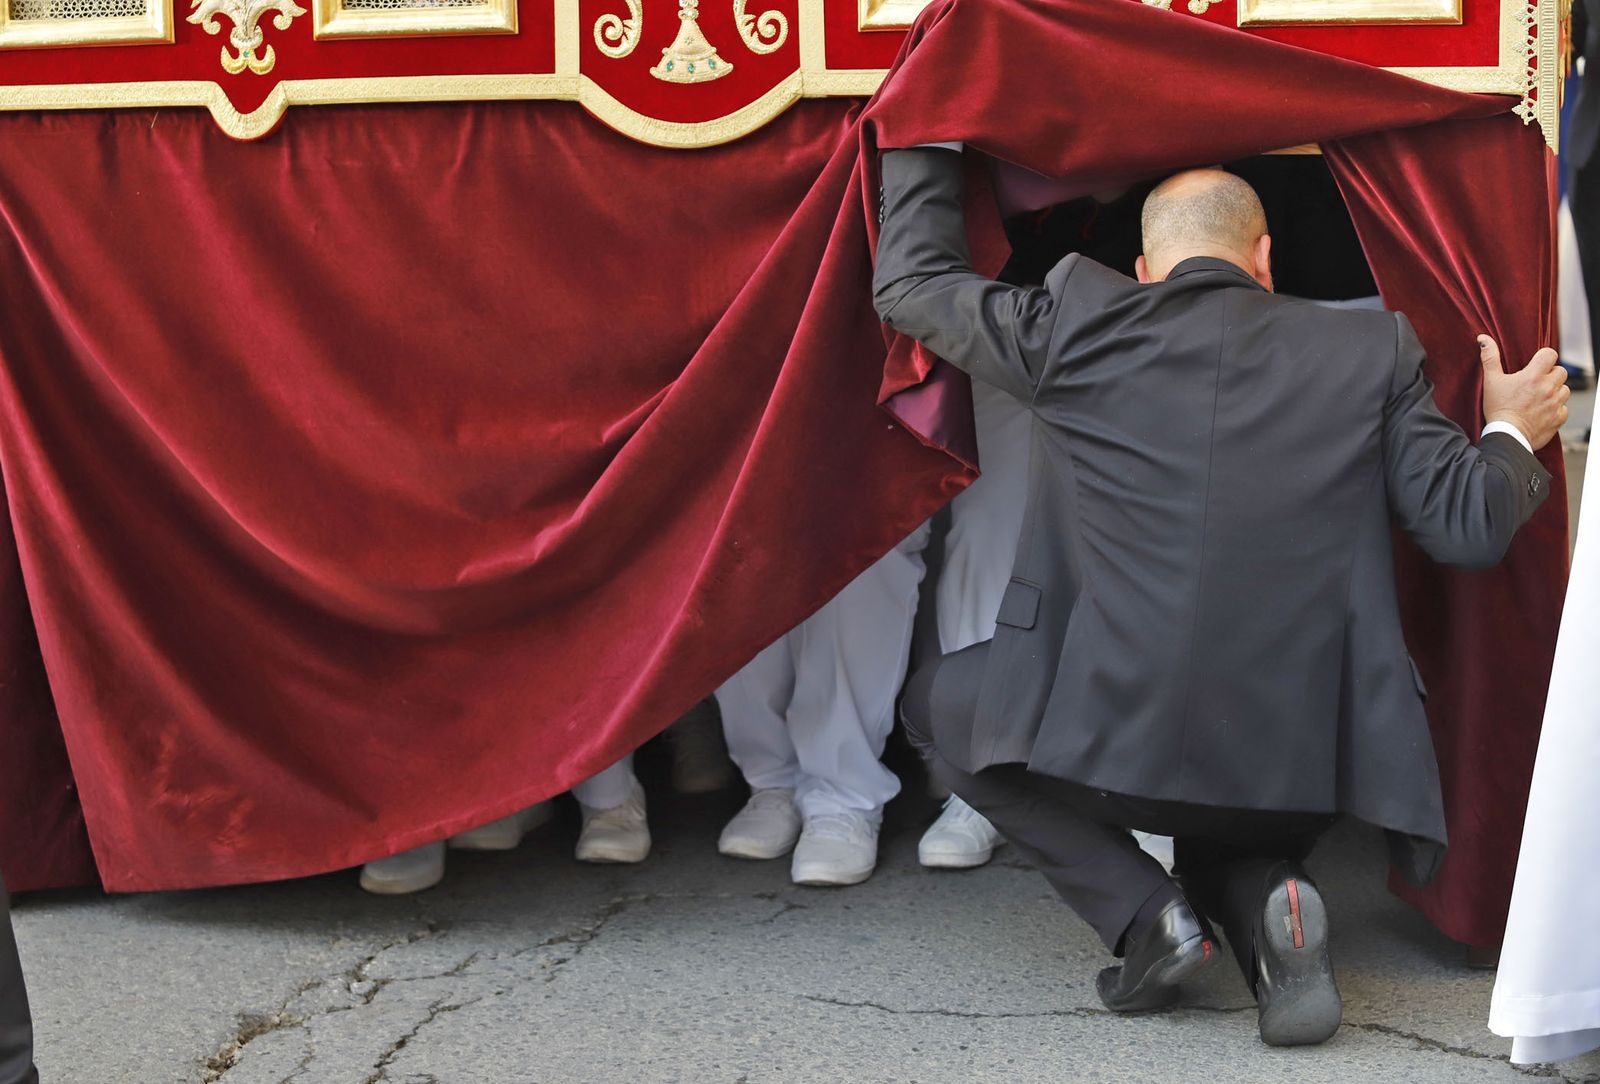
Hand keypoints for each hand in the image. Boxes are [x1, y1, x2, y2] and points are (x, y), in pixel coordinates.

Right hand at [1480, 336, 1567, 450]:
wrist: (1507, 436)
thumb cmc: (1498, 409)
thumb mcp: (1491, 381)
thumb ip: (1490, 358)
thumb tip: (1483, 339)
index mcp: (1533, 376)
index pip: (1550, 354)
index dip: (1544, 357)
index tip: (1536, 364)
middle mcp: (1548, 387)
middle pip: (1561, 371)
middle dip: (1551, 375)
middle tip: (1536, 383)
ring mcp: (1555, 403)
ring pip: (1564, 389)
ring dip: (1555, 391)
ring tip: (1539, 398)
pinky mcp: (1559, 417)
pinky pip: (1564, 408)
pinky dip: (1556, 408)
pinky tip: (1542, 411)